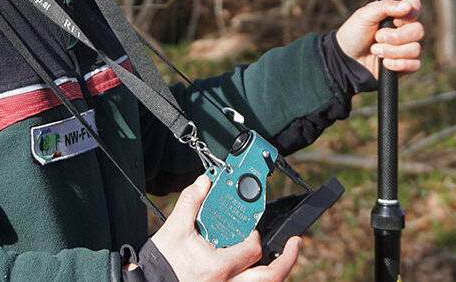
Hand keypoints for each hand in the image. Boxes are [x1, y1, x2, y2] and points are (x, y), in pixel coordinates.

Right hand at [148, 175, 299, 280]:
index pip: (252, 249)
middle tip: (294, 244)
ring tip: (281, 257)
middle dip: (286, 260)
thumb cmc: (160, 266)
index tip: (252, 226)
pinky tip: (256, 268)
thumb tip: (203, 183)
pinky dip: (255, 278)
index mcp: (220, 267)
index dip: (255, 235)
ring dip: (273, 272)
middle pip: (271, 277)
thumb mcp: (174, 230)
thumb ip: (191, 202)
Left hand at [335, 0, 424, 77]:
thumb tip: (407, 6)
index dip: (410, 13)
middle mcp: (404, 30)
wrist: (345, 60)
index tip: (395, 20)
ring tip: (375, 51)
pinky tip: (384, 64)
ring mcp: (405, 48)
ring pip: (415, 49)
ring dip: (393, 51)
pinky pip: (415, 65)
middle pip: (419, 30)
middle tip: (377, 37)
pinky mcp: (405, 66)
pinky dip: (398, 64)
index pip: (415, 6)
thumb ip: (385, 6)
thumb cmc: (353, 34)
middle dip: (397, 36)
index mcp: (396, 13)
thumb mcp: (364, 15)